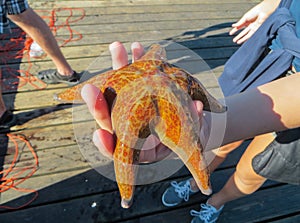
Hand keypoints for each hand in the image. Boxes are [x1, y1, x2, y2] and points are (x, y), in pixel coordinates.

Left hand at [81, 42, 206, 162]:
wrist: (185, 128)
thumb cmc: (185, 140)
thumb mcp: (189, 142)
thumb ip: (192, 129)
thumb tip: (198, 107)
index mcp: (133, 143)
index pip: (114, 146)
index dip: (105, 143)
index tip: (100, 135)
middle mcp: (127, 122)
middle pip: (108, 113)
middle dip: (98, 102)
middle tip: (89, 90)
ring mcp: (133, 102)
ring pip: (119, 87)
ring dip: (118, 67)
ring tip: (116, 47)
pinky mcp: (141, 88)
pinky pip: (135, 74)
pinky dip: (137, 60)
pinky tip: (137, 47)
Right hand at [229, 1, 278, 43]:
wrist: (263, 11)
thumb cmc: (255, 11)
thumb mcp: (245, 17)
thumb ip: (239, 23)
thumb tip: (233, 26)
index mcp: (247, 21)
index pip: (239, 26)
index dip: (235, 30)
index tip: (230, 33)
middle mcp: (250, 25)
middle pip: (243, 32)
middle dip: (238, 36)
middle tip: (234, 40)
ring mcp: (253, 28)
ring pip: (246, 35)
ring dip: (242, 39)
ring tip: (237, 42)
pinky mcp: (256, 30)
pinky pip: (251, 35)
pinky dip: (247, 38)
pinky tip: (243, 41)